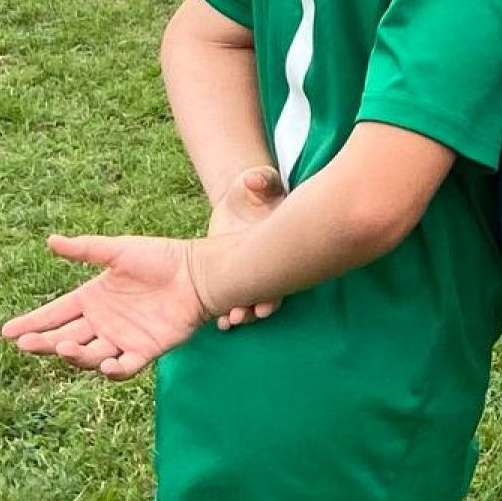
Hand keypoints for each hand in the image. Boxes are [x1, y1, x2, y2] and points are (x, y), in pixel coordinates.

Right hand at [1, 233, 208, 378]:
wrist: (198, 273)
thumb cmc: (161, 257)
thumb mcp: (119, 251)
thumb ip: (86, 250)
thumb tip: (50, 241)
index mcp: (92, 299)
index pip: (55, 314)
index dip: (32, 323)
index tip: (7, 332)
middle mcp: (103, 322)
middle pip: (65, 337)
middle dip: (43, 342)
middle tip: (26, 343)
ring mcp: (122, 339)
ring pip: (89, 356)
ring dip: (74, 355)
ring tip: (62, 347)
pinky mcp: (145, 350)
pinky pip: (125, 367)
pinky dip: (114, 369)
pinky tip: (105, 364)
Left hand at [207, 164, 286, 328]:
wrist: (240, 201)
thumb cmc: (254, 189)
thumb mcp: (258, 183)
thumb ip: (261, 180)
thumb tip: (254, 179)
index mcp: (281, 246)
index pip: (284, 275)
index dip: (275, 292)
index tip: (264, 306)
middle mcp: (271, 264)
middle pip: (269, 294)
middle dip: (256, 308)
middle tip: (242, 316)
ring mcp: (253, 273)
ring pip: (251, 299)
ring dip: (241, 313)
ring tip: (228, 321)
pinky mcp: (235, 276)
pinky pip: (233, 297)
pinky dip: (227, 310)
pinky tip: (218, 321)